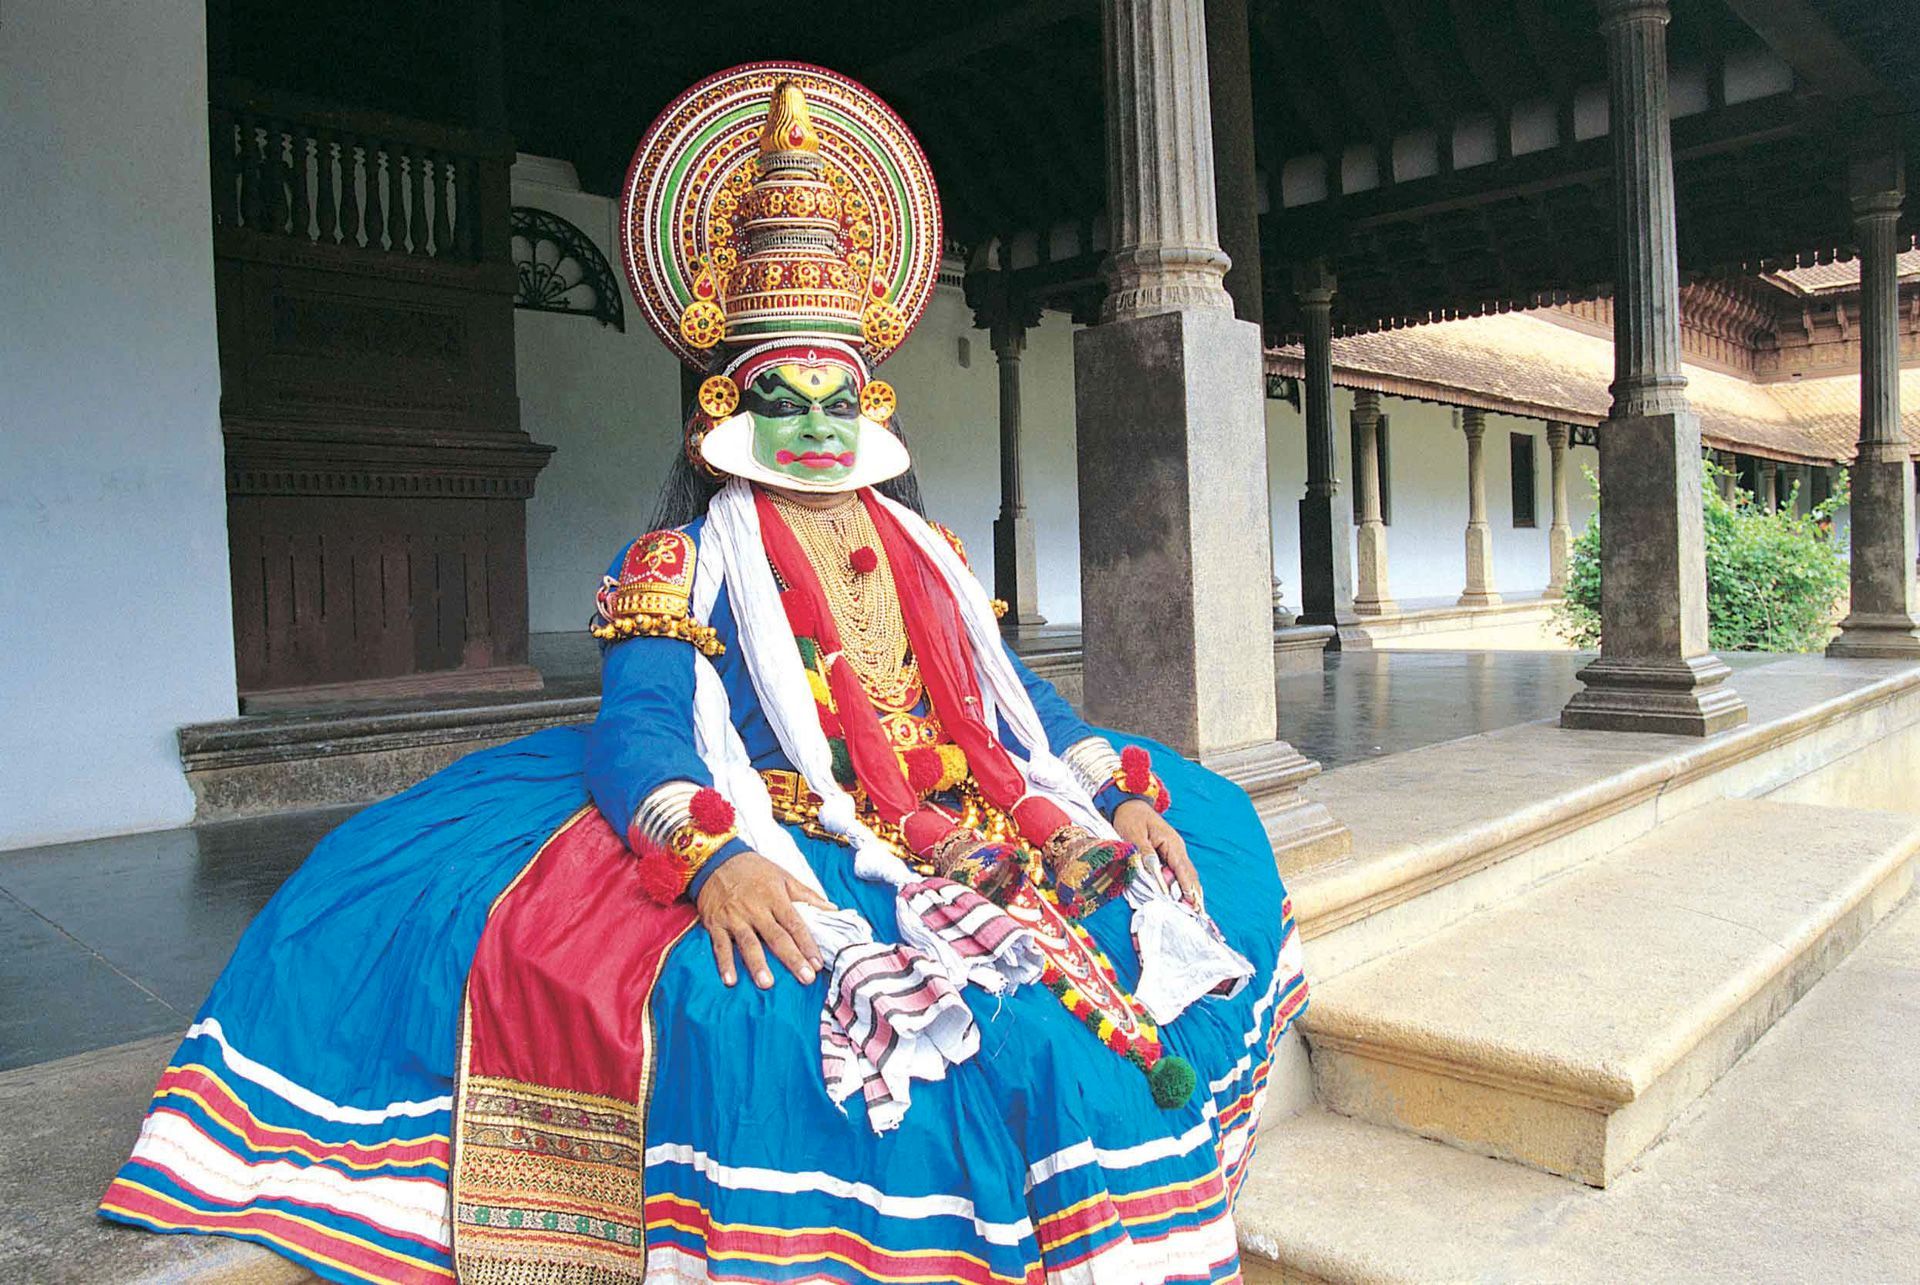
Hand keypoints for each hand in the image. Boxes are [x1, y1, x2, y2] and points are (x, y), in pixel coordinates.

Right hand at [695, 852, 833, 989]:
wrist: (715, 860)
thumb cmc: (754, 870)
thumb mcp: (783, 877)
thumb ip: (807, 896)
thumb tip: (833, 910)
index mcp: (775, 897)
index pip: (795, 924)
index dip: (807, 944)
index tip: (818, 963)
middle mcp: (755, 909)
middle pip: (776, 936)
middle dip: (792, 958)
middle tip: (806, 978)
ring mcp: (734, 917)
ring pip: (748, 943)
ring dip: (757, 964)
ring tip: (767, 984)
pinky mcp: (716, 924)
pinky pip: (720, 946)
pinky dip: (724, 964)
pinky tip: (730, 980)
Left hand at [1113, 799, 1202, 909]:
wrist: (1128, 805)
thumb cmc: (1131, 818)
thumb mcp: (1134, 834)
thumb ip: (1144, 853)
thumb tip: (1153, 872)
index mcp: (1172, 844)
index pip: (1183, 870)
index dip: (1189, 889)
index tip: (1193, 905)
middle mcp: (1176, 851)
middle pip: (1188, 876)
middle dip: (1192, 895)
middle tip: (1195, 914)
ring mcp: (1172, 854)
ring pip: (1182, 877)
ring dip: (1185, 894)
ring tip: (1191, 912)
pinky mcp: (1165, 858)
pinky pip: (1173, 875)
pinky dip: (1176, 888)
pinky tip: (1178, 901)